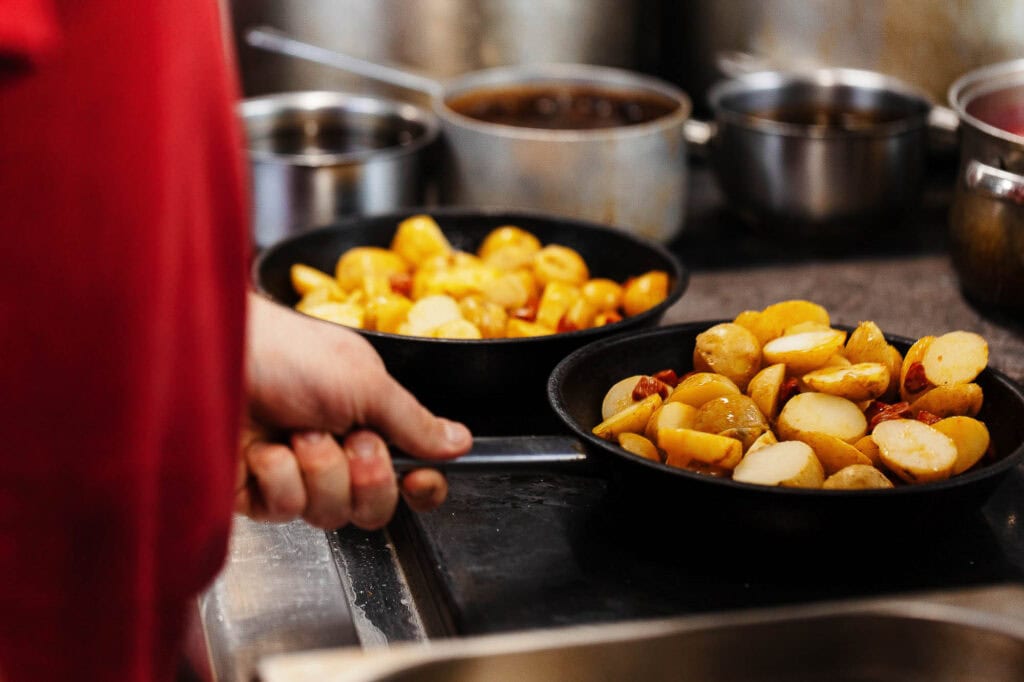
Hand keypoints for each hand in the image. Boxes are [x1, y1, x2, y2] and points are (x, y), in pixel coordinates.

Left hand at [235, 293, 472, 529]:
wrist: (208, 351)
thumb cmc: (286, 352)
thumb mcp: (364, 379)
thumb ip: (413, 420)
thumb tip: (459, 441)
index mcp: (364, 421)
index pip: (407, 475)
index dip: (421, 487)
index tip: (423, 480)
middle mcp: (331, 452)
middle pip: (375, 508)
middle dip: (369, 477)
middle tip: (352, 440)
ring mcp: (291, 475)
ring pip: (332, 514)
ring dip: (321, 470)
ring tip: (297, 431)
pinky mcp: (252, 494)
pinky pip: (287, 510)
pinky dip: (281, 477)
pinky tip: (264, 448)